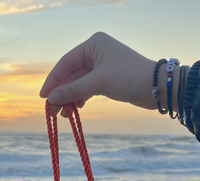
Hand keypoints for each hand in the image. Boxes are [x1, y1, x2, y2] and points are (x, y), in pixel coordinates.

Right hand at [40, 32, 157, 116]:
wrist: (156, 87)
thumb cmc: (129, 77)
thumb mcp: (98, 82)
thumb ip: (73, 90)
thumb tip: (51, 98)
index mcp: (93, 45)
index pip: (65, 63)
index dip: (53, 81)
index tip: (43, 97)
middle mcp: (96, 53)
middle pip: (71, 75)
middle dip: (62, 93)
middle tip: (52, 111)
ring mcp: (101, 67)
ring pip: (79, 84)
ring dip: (71, 99)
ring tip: (63, 115)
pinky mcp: (107, 79)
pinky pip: (88, 89)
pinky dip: (81, 98)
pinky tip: (76, 109)